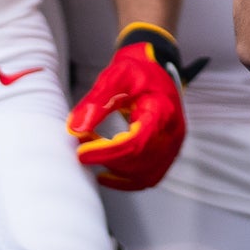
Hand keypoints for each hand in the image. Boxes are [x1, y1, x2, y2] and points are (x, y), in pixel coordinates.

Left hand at [68, 23, 193, 188]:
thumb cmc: (138, 70)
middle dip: (106, 157)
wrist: (157, 70)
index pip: (137, 143)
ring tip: (92, 149)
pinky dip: (124, 180)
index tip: (80, 153)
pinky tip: (104, 173)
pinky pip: (147, 179)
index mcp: (162, 110)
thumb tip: (76, 128)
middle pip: (138, 161)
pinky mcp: (166, 155)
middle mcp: (173, 132)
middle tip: (82, 143)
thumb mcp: (115, 76)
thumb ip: (96, 101)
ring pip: (142, 174)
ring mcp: (172, 146)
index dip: (107, 152)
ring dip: (114, 168)